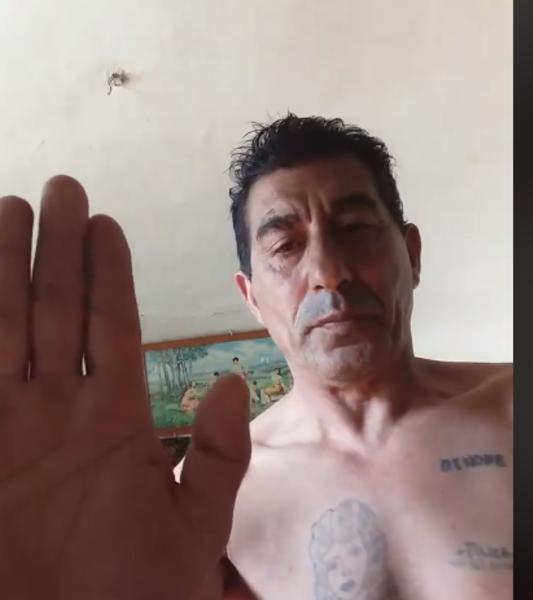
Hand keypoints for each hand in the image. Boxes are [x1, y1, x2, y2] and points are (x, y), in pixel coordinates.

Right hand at [0, 176, 249, 599]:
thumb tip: (231, 384)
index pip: (113, 325)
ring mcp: (13, 422)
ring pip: (10, 325)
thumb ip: (218, 456)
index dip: (108, 274)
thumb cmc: (137, 594)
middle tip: (61, 189)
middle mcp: (62, 409)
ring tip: (11, 207)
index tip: (106, 224)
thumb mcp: (196, 527)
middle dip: (58, 250)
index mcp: (118, 417)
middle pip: (59, 309)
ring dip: (9, 268)